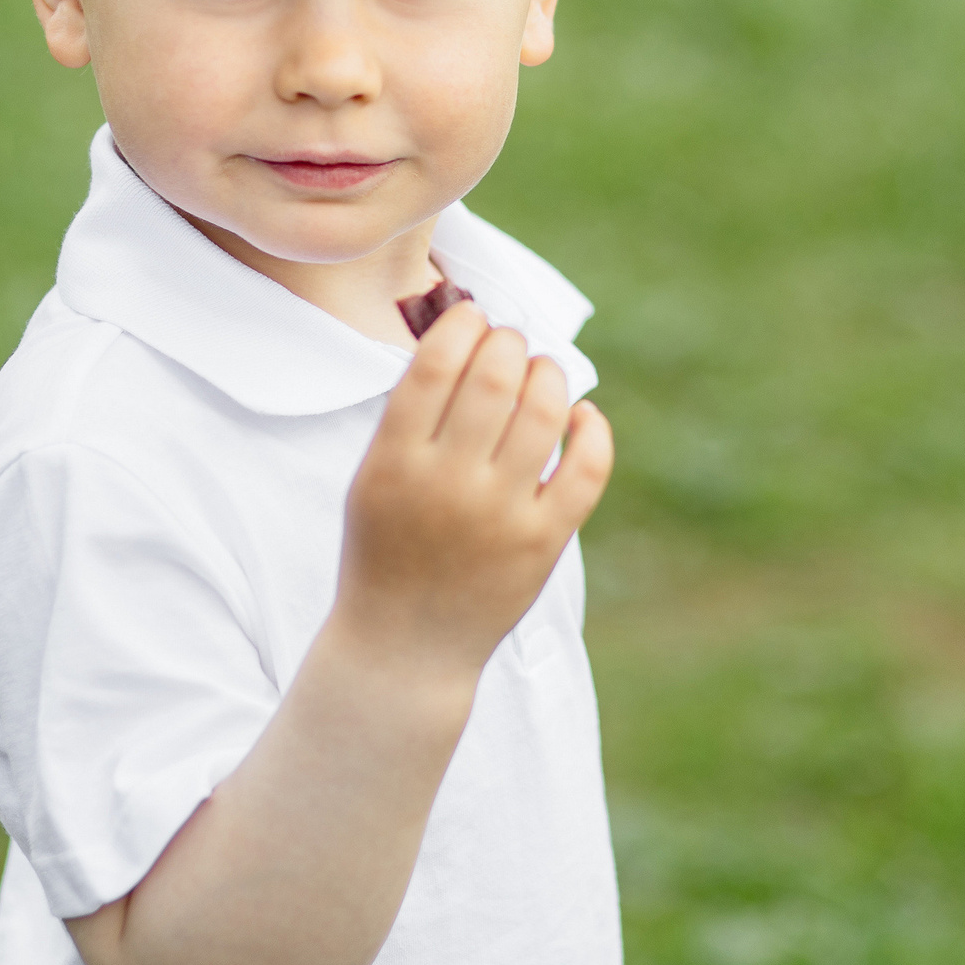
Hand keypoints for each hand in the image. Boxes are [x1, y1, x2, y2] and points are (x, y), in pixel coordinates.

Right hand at [333, 303, 614, 679]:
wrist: (405, 645)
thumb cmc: (386, 549)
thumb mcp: (372, 478)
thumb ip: (411, 416)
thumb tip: (466, 337)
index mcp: (395, 460)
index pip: (438, 364)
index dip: (465, 325)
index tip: (473, 319)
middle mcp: (448, 483)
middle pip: (495, 376)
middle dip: (509, 342)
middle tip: (510, 343)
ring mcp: (499, 514)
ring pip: (544, 412)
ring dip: (550, 375)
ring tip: (543, 373)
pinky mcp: (543, 543)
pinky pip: (587, 468)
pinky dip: (592, 429)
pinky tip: (582, 417)